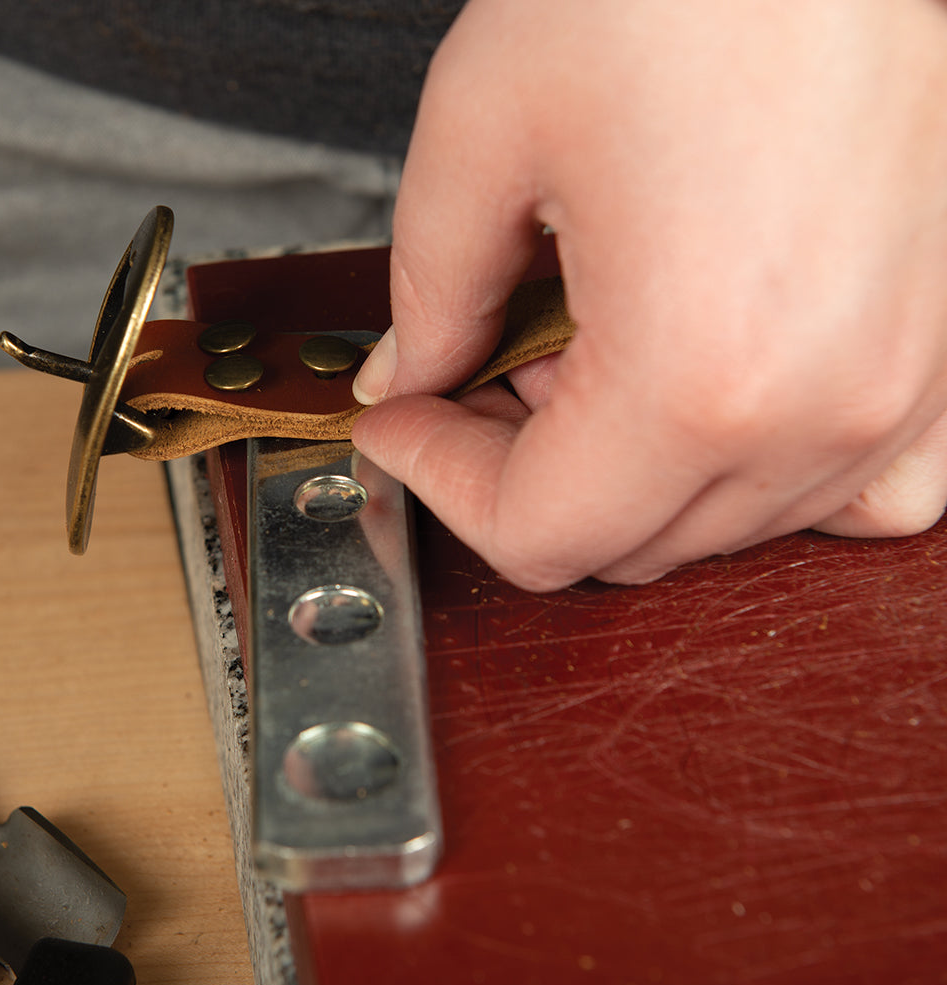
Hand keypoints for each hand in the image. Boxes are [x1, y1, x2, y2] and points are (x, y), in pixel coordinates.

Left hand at [351, 0, 946, 590]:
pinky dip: (761, 477)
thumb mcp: (487, 129)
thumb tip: (411, 378)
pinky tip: (709, 406)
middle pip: (626, 544)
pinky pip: (864, 493)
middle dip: (519, 479)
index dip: (441, 485)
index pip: (537, 533)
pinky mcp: (943, 350)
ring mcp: (902, 388)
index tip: (402, 428)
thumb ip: (432, 296)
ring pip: (721, 527)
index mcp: (701, 376)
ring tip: (578, 365)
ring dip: (625, 476)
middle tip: (469, 390)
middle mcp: (823, 408)